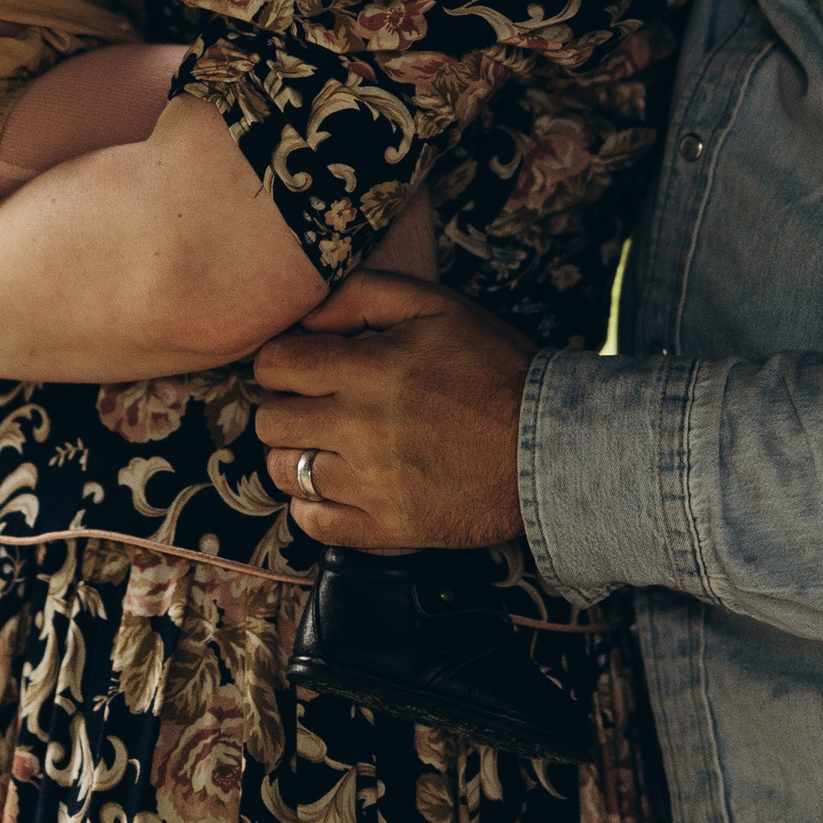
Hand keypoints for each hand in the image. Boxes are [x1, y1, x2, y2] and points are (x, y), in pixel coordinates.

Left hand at [251, 272, 532, 549]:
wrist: (551, 447)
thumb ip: (366, 294)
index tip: (303, 365)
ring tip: (325, 444)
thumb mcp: (438, 306)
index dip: (282, 360)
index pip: (275, 364)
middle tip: (314, 403)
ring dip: (295, 454)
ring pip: (284, 472)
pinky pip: (313, 523)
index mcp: (367, 370)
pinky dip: (311, 505)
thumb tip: (309, 314)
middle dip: (285, 405)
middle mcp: (359, 428)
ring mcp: (371, 484)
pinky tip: (336, 485)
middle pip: (271, 420)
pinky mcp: (386, 528)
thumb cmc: (496, 369)